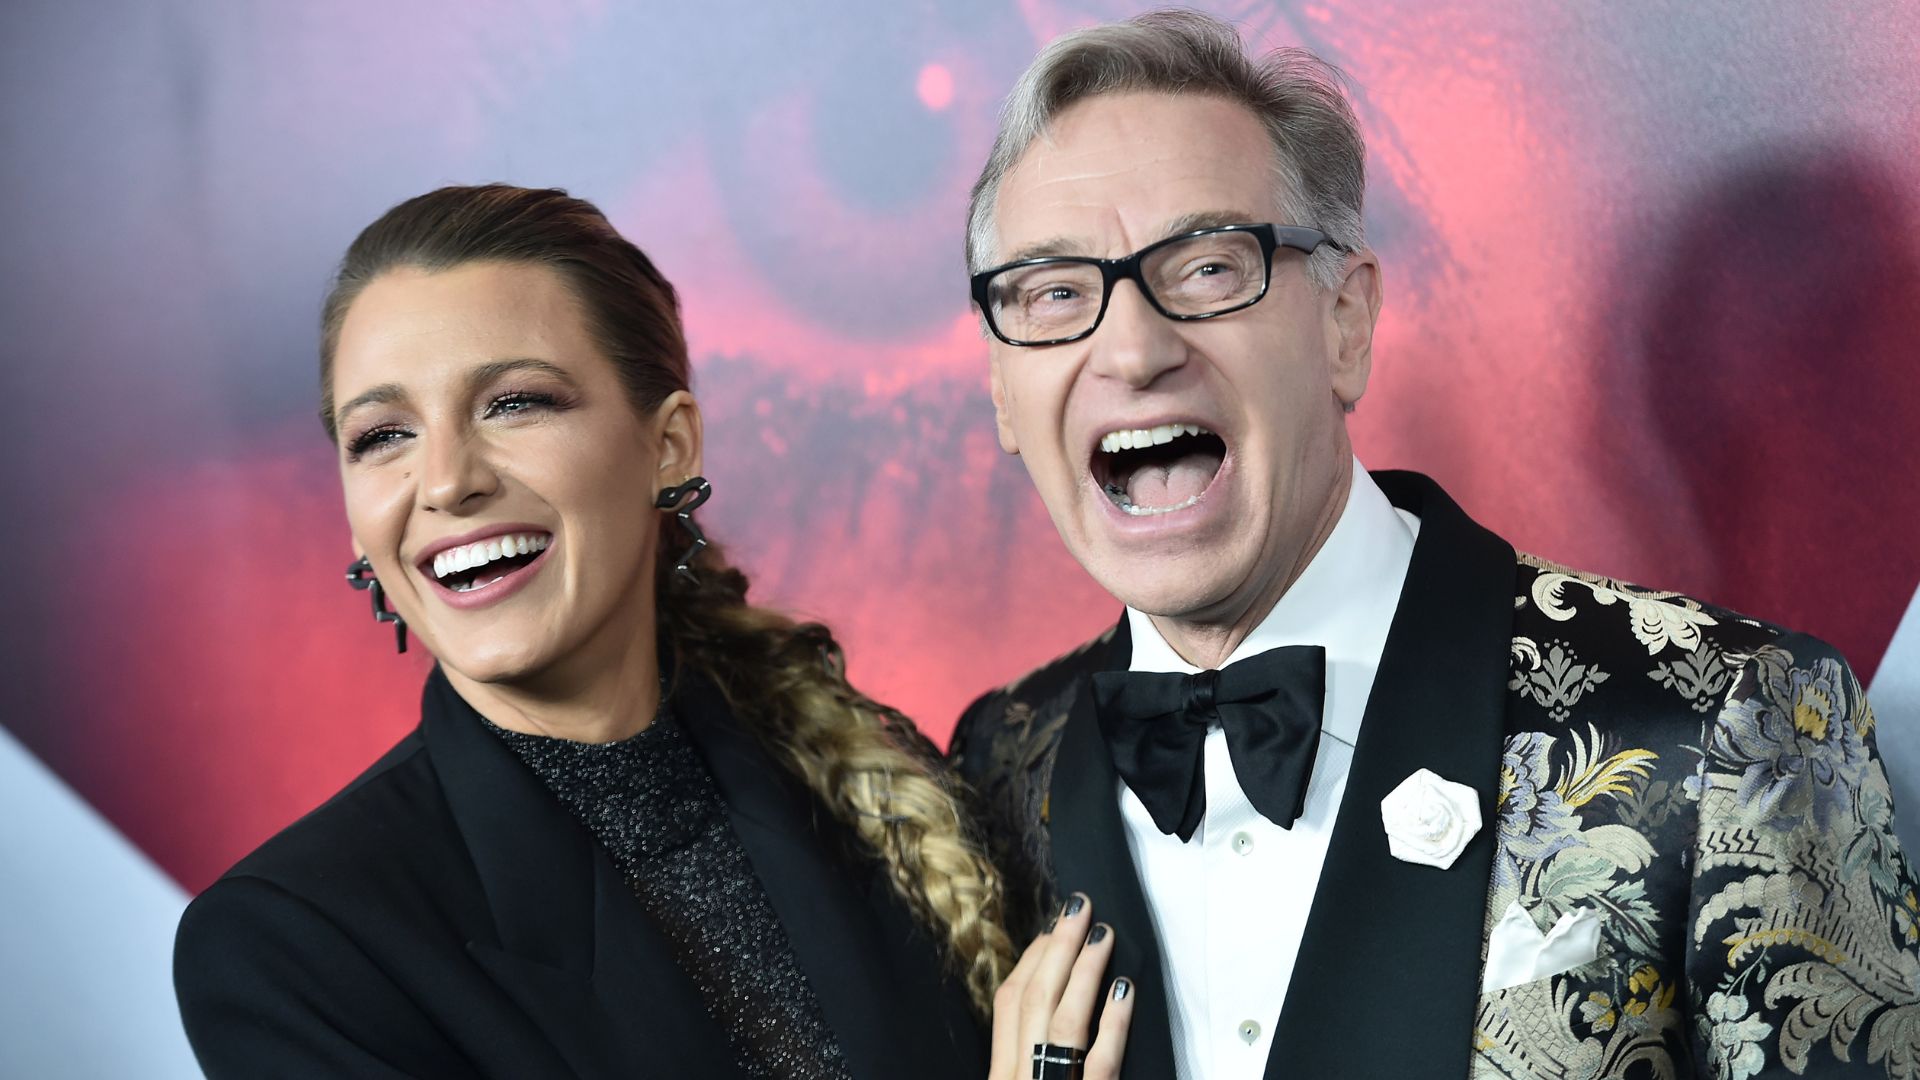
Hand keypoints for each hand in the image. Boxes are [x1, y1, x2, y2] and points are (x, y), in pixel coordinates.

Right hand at [989, 893, 1133, 1079]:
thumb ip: (1029, 1057)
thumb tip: (1050, 996)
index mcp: (1002, 1073)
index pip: (1009, 1003)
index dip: (1031, 958)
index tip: (1051, 928)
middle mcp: (1021, 1078)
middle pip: (1035, 1001)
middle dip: (1057, 948)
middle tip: (1079, 908)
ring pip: (1065, 1021)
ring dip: (1084, 971)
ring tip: (1103, 934)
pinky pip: (1102, 1060)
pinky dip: (1113, 1022)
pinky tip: (1125, 989)